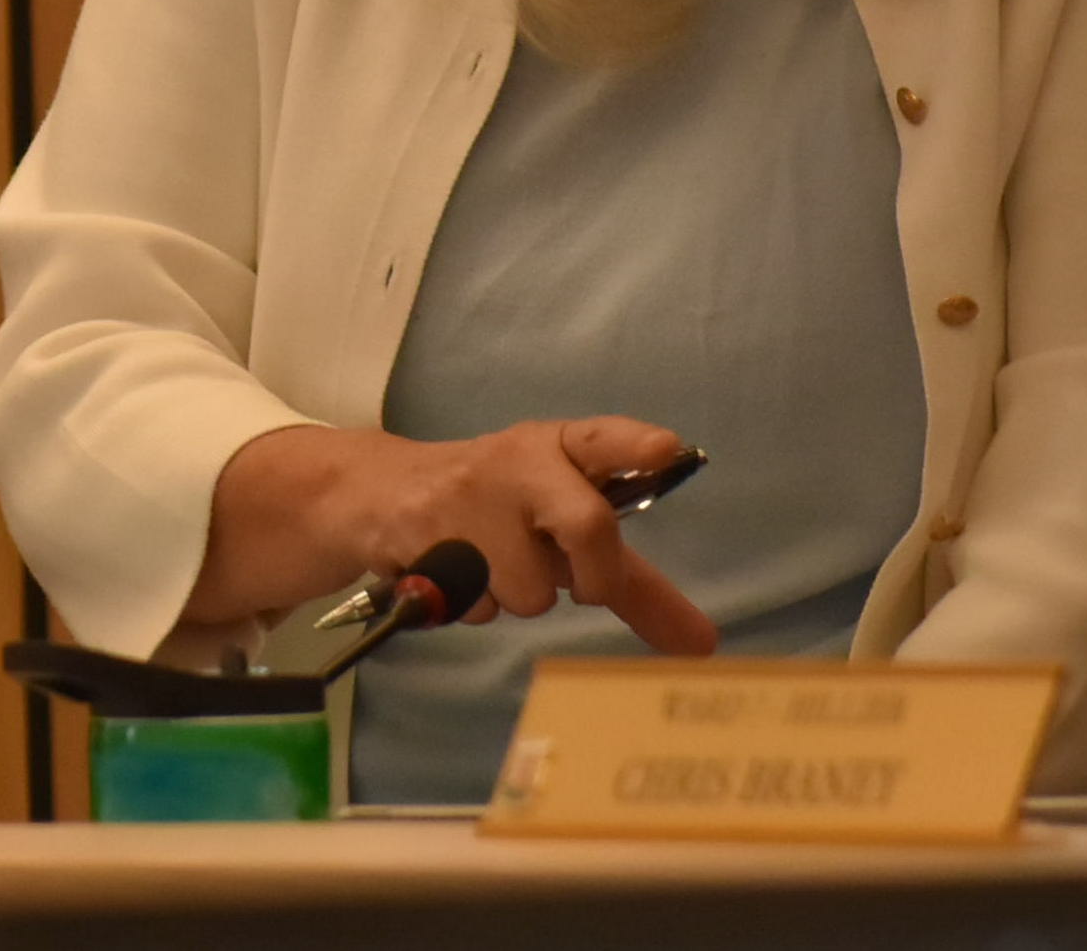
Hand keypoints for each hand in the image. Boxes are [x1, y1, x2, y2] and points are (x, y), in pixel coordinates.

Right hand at [188, 418, 717, 654]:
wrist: (383, 494)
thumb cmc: (503, 511)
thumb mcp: (568, 531)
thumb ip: (637, 585)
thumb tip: (704, 647)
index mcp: (560, 449)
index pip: (603, 440)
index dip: (635, 445)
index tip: (667, 449)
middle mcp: (520, 463)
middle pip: (587, 525)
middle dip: (596, 574)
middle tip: (586, 587)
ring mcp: (469, 497)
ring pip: (528, 590)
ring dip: (516, 595)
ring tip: (490, 562)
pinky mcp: (422, 533)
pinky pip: (475, 605)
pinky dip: (471, 603)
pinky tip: (452, 569)